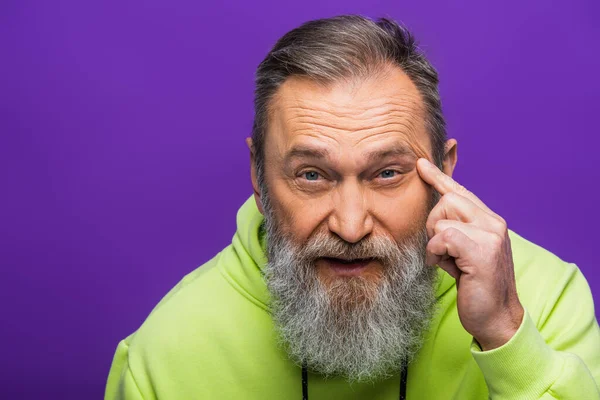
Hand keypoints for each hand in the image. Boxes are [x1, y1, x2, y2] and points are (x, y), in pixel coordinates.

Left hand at [416, 158, 523, 349]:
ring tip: (447, 261)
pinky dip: (436, 253)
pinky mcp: (482, 250)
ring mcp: (491, 235)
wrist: (496, 318)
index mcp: (489, 221)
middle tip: (440, 250)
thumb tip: (433, 218)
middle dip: (433, 224)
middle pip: (447, 201)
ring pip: (443, 220)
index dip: (439, 177)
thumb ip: (453, 233)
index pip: (461, 192)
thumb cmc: (476, 287)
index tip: (421, 164)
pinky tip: (446, 267)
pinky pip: (443, 237)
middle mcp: (493, 223)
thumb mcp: (461, 253)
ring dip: (435, 243)